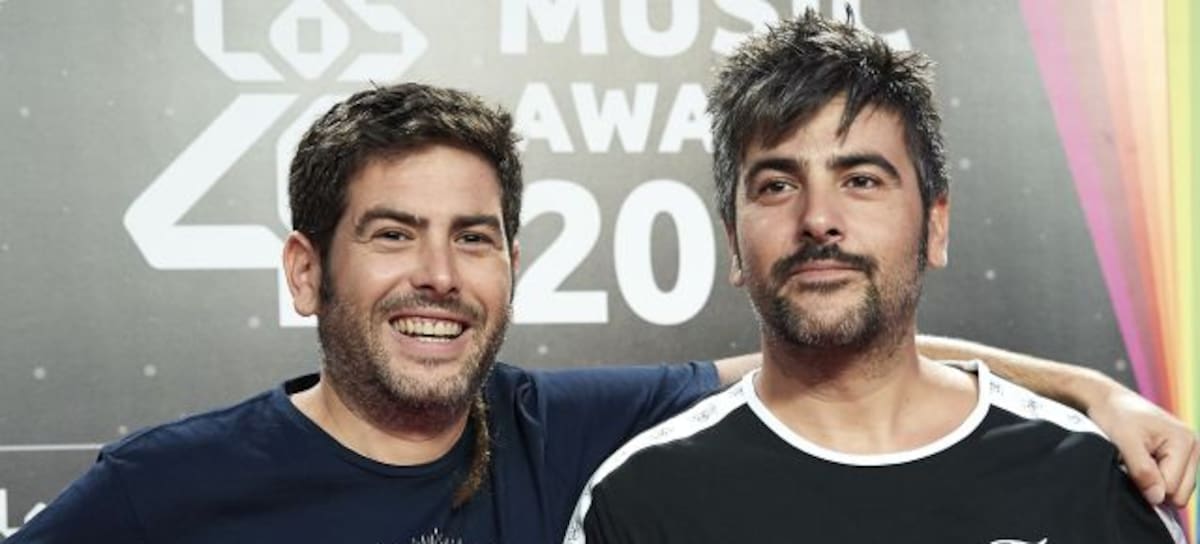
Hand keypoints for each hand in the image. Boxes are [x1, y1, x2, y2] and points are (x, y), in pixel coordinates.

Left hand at [1087, 386, 1198, 506]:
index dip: (1146, 485)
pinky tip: (1142, 463)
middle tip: (1133, 464)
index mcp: (1185, 440)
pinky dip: (1155, 478)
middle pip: (1179, 493)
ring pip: (1176, 490)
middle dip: (1154, 486)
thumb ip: (1143, 471)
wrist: (1108, 400)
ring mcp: (1188, 452)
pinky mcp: (1179, 456)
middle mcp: (1193, 446)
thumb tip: (1158, 498)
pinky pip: (1171, 482)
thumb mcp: (1125, 442)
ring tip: (1138, 462)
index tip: (1128, 467)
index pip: (1172, 487)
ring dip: (1154, 482)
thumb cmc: (1115, 415)